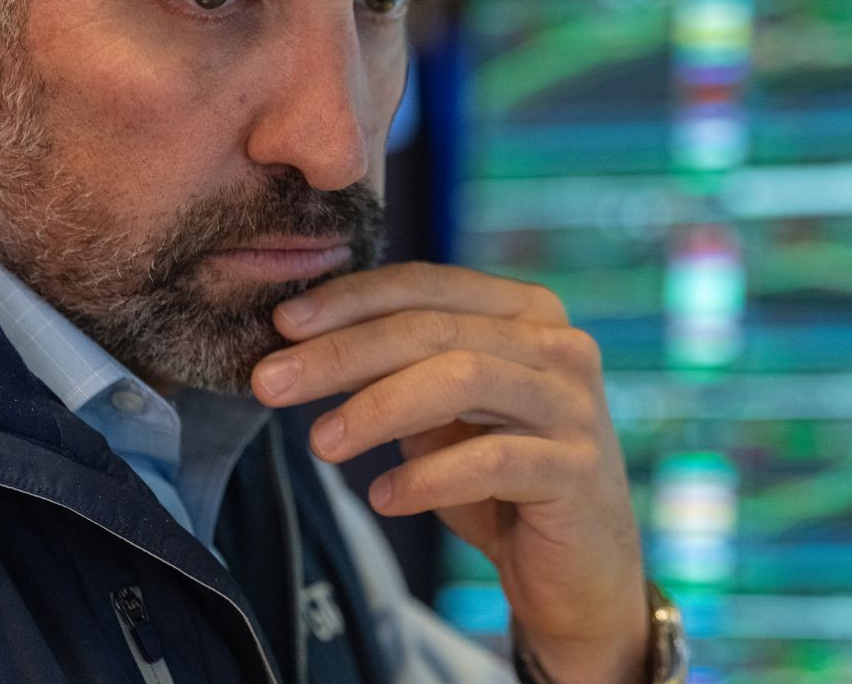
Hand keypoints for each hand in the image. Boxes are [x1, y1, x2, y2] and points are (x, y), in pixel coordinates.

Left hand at [251, 262, 648, 683]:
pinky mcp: (577, 470)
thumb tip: (299, 343)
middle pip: (437, 328)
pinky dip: (427, 477)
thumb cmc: (503, 480)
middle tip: (271, 381)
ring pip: (464, 378)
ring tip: (320, 442)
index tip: (282, 324)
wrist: (581, 567)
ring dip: (378, 407)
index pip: (430, 284)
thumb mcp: (444, 415)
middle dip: (344, 352)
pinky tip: (384, 496)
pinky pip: (491, 462)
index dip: (352, 298)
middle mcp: (560, 346)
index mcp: (528, 313)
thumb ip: (397, 371)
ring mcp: (574, 406)